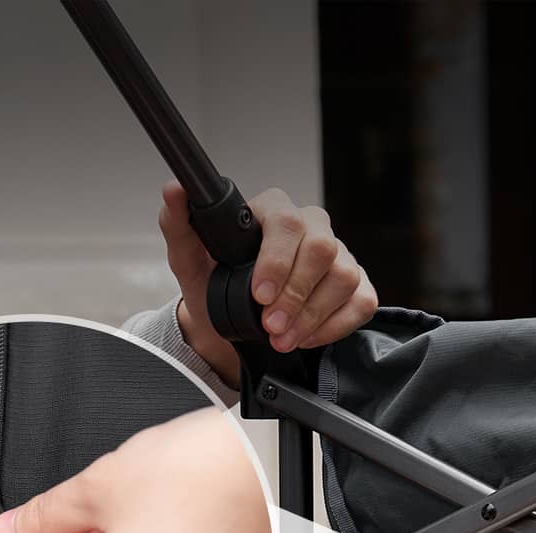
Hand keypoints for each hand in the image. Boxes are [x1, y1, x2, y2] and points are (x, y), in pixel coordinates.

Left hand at [160, 182, 377, 386]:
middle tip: (271, 326)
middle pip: (322, 248)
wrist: (230, 326)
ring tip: (284, 338)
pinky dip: (335, 326)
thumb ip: (178, 225)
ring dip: (313, 316)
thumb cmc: (213, 286)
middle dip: (296, 295)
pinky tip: (308, 337)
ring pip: (343, 277)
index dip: (277, 261)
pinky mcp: (356, 285)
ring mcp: (338, 256)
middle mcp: (310, 226)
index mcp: (272, 211)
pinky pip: (361, 301)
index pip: (287, 222)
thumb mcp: (187, 260)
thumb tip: (174, 191)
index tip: (259, 296)